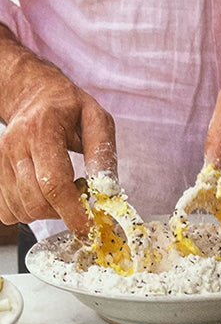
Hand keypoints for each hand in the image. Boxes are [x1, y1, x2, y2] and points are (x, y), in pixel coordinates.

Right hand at [0, 27, 115, 236]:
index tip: (90, 229)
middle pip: (36, 202)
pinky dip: (30, 213)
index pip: (54, 183)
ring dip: (49, 214)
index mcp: (42, 131)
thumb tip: (108, 193)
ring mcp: (2, 160)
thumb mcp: (97, 120)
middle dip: (63, 214)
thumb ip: (103, 155)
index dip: (73, 213)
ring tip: (63, 193)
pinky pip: (10, 211)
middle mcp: (16, 146)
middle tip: (80, 200)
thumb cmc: (70, 108)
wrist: (34, 94)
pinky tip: (45, 197)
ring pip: (23, 210)